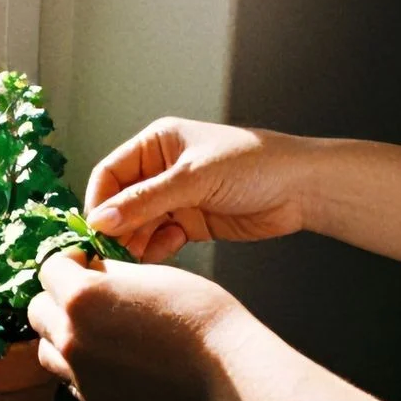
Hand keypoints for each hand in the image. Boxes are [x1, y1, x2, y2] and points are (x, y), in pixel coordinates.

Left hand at [29, 249, 253, 400]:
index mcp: (81, 297)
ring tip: (94, 327)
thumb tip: (89, 269)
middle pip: (38, 310)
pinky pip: (68, 376)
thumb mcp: (150, 274)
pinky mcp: (94, 398)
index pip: (49, 269)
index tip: (83, 262)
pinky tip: (108, 355)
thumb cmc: (199, 316)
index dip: (67, 261)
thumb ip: (109, 271)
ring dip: (60, 333)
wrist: (226, 374)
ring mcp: (79, 372)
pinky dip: (78, 364)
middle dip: (56, 297)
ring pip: (46, 347)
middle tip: (86, 294)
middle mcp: (71, 336)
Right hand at [87, 117, 308, 261]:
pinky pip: (158, 239)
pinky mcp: (188, 222)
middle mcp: (159, 169)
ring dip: (137, 242)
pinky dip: (157, 248)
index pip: (109, 174)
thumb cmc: (254, 165)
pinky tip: (171, 247)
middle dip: (117, 228)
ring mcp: (174, 197)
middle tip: (115, 253)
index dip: (99, 202)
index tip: (96, 231)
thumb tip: (99, 220)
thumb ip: (143, 201)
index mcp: (155, 144)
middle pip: (120, 203)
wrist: (303, 188)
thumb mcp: (193, 179)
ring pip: (136, 225)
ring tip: (143, 256)